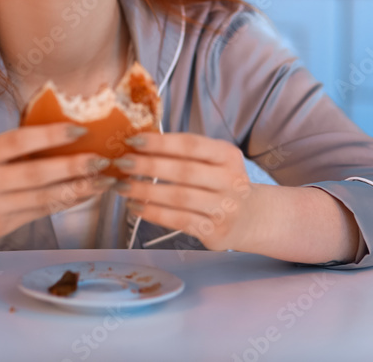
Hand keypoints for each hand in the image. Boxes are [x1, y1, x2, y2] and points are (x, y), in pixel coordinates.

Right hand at [0, 122, 116, 248]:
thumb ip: (14, 147)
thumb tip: (63, 134)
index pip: (19, 141)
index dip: (50, 135)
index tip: (80, 130)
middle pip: (35, 175)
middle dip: (73, 167)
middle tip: (102, 159)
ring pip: (42, 199)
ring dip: (77, 189)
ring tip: (104, 180)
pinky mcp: (1, 228)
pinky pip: (40, 213)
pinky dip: (65, 202)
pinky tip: (84, 194)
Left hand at [110, 132, 266, 251]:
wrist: (251, 217)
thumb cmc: (221, 183)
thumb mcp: (214, 161)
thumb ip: (185, 153)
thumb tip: (138, 145)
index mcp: (227, 155)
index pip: (191, 145)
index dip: (161, 142)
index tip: (133, 140)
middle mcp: (230, 180)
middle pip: (184, 171)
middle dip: (148, 166)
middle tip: (122, 163)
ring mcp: (224, 208)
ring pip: (179, 197)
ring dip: (145, 191)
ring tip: (122, 186)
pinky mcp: (215, 231)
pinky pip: (179, 220)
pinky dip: (154, 213)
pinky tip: (135, 207)